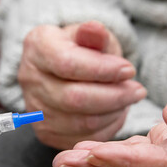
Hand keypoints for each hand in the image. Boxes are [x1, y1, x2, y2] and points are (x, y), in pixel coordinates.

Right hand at [19, 21, 145, 149]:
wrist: (66, 69)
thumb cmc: (83, 49)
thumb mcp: (91, 36)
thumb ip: (94, 35)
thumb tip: (94, 29)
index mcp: (37, 47)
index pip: (68, 64)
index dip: (103, 70)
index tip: (130, 70)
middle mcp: (29, 79)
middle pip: (74, 98)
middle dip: (114, 96)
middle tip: (138, 91)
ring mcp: (34, 109)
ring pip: (81, 122)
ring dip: (113, 113)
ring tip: (127, 99)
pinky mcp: (45, 132)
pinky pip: (82, 138)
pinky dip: (106, 128)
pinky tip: (115, 113)